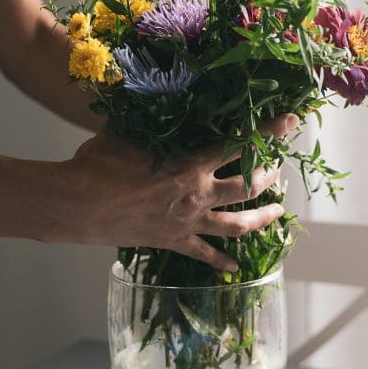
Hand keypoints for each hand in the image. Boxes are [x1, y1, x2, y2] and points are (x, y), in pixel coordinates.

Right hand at [58, 114, 299, 270]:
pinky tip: (236, 268)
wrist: (77, 205)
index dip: (269, 132)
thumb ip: (151, 121)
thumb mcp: (127, 133)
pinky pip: (204, 255)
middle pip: (249, 187)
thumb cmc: (98, 164)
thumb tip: (158, 100)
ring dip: (263, 219)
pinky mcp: (173, 242)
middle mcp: (198, 195)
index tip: (290, 121)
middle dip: (270, 175)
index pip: (240, 144)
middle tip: (280, 169)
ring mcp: (188, 222)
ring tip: (279, 213)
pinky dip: (221, 262)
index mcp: (190, 164)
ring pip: (238, 225)